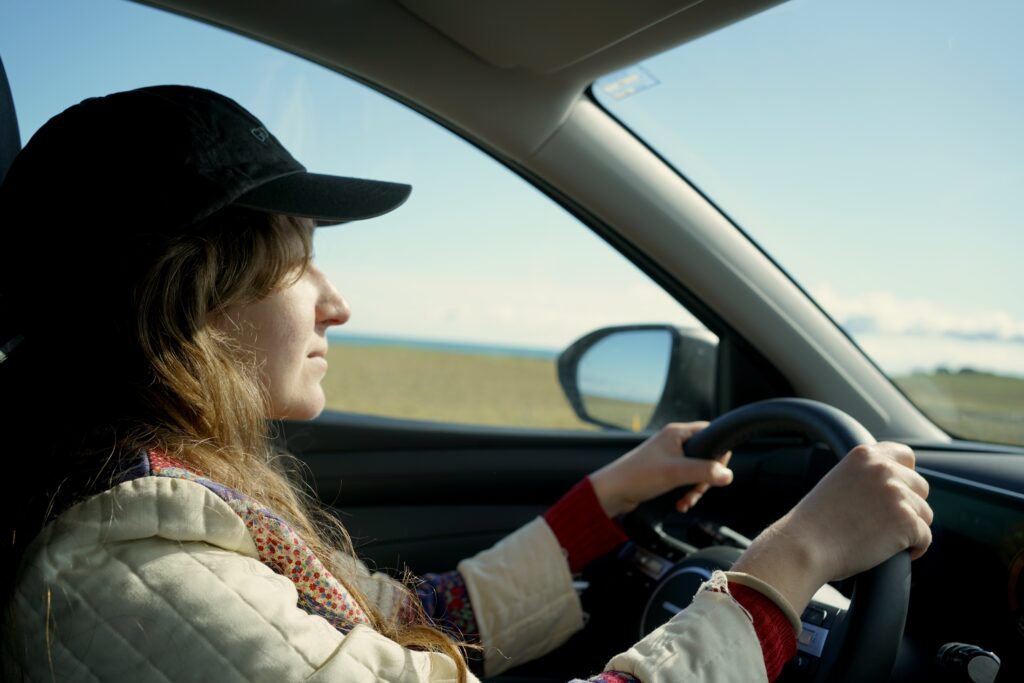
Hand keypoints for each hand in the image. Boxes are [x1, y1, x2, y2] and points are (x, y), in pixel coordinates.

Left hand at [588, 422, 733, 517]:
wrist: (613, 492)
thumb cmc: (638, 475)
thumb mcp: (676, 473)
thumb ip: (705, 472)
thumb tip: (728, 475)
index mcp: (677, 433)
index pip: (710, 432)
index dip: (718, 452)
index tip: (717, 470)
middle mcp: (673, 442)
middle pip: (706, 456)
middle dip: (705, 478)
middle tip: (698, 489)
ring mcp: (669, 457)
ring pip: (696, 472)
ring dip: (695, 489)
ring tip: (686, 500)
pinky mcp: (664, 472)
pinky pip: (685, 481)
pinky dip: (686, 493)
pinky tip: (680, 503)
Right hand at [733, 442, 932, 612]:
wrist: (804, 545)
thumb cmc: (815, 521)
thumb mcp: (839, 481)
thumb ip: (866, 476)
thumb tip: (894, 486)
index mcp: (864, 455)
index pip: (905, 456)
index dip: (904, 477)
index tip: (896, 493)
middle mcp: (883, 469)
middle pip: (920, 487)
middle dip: (908, 505)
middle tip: (884, 522)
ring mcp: (897, 494)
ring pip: (924, 514)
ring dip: (909, 528)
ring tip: (883, 538)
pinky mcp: (906, 521)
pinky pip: (925, 538)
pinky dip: (914, 549)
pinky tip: (891, 552)